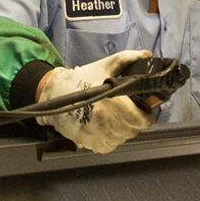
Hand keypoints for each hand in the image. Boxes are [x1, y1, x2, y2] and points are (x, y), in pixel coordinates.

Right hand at [37, 49, 153, 152]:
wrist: (53, 95)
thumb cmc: (78, 81)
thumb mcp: (105, 66)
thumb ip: (127, 59)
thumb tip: (145, 55)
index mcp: (111, 103)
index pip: (142, 119)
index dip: (146, 114)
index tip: (144, 108)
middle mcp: (105, 123)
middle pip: (134, 129)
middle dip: (136, 119)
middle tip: (131, 110)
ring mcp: (97, 136)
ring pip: (123, 138)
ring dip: (124, 129)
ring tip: (117, 116)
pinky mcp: (89, 144)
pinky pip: (110, 145)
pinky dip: (112, 137)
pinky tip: (107, 125)